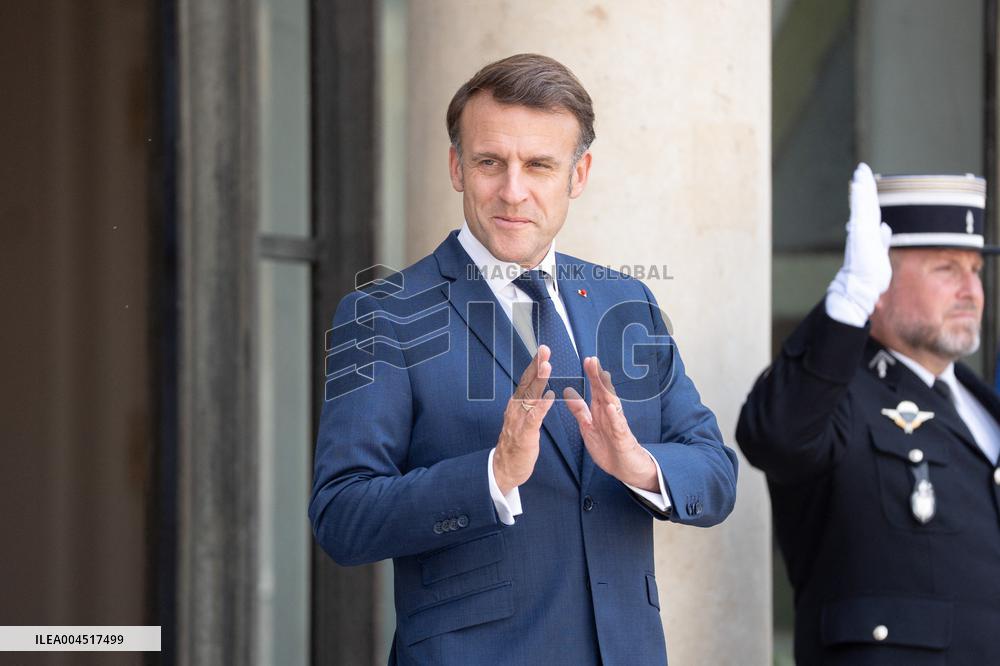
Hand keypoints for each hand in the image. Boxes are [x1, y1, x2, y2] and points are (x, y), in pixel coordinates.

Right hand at [493, 345, 555, 494]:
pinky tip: (549, 396)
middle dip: (536, 366)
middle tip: (544, 349)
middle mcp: (515, 410)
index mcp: (517, 406)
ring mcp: (518, 421)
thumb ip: (529, 406)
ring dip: (538, 381)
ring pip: (529, 397)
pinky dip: (541, 406)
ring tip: (547, 366)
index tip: (543, 351)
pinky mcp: (524, 435)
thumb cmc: (515, 446)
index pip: (526, 381)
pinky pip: (533, 418)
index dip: (535, 365)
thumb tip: (537, 392)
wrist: (503, 469)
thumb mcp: (522, 421)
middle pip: (527, 383)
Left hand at [564, 356, 657, 490]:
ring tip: (602, 376)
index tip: (587, 360)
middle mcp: (610, 414)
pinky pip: (618, 426)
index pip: (596, 390)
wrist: (626, 469)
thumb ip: (580, 412)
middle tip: (592, 360)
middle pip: (604, 392)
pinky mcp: (622, 438)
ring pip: (612, 404)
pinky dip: (615, 416)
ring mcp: (617, 425)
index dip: (592, 375)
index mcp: (601, 411)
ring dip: (607, 391)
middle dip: (598, 377)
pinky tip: (610, 407)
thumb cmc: (609, 448)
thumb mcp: (589, 428)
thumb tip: (569, 394)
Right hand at [828, 162, 892, 315]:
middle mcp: (862, 230)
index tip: (866, 180)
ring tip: (861, 172)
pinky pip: (861, 212)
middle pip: (865, 203)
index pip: (870, 210)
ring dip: (862, 188)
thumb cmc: (870, 277)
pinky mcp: (860, 234)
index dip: (869, 195)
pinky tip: (860, 187)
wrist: (860, 290)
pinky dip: (860, 199)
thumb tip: (885, 227)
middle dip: (864, 185)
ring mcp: (860, 231)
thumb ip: (882, 240)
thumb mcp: (880, 255)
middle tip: (862, 169)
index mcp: (868, 234)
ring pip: (862, 205)